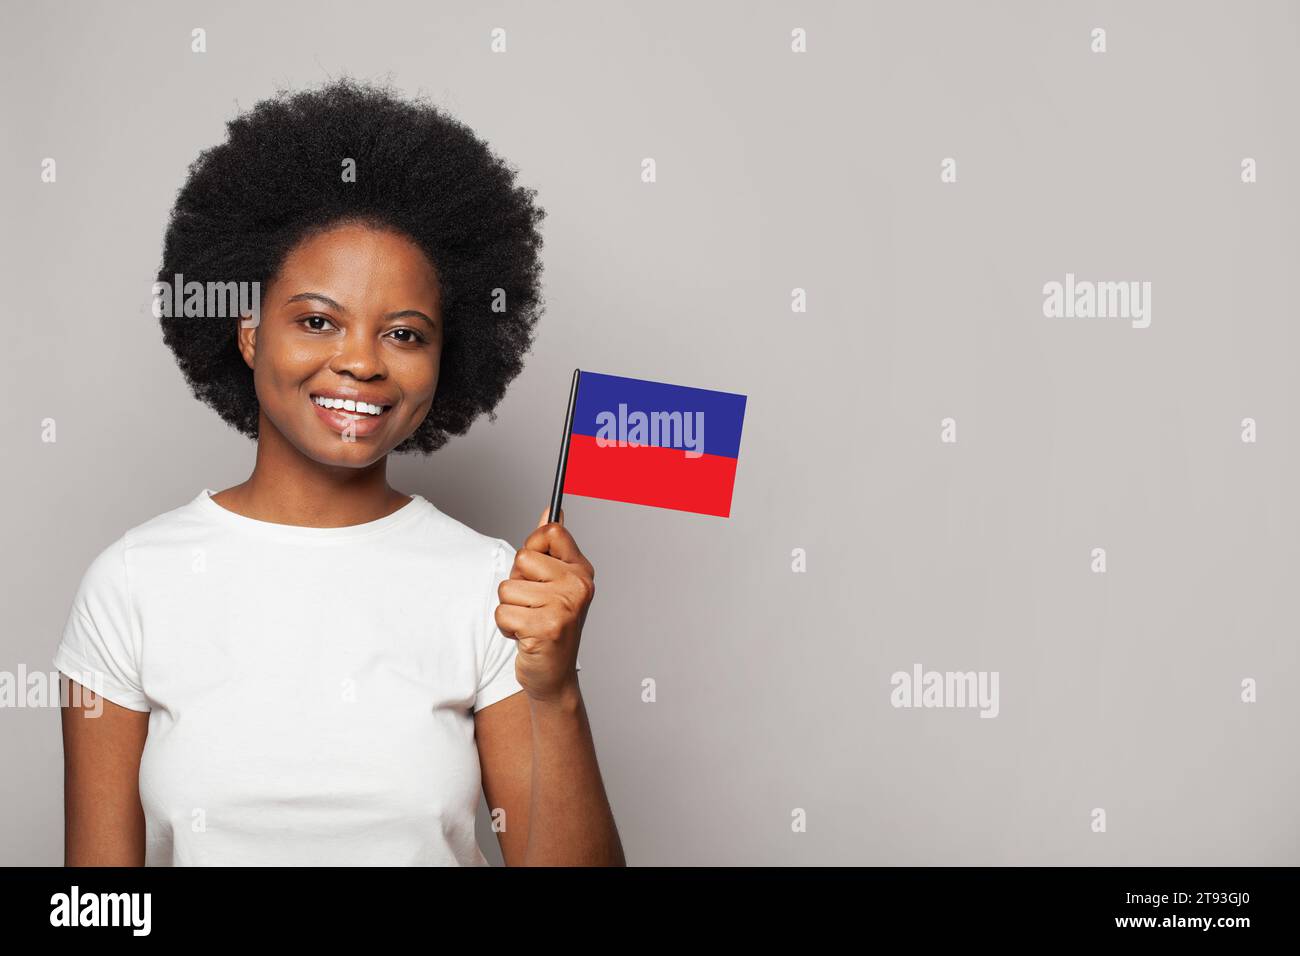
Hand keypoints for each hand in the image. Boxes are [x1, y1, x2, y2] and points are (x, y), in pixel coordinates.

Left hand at [494, 506, 594, 704]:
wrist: (554, 677)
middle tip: (533, 604)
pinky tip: (525, 636)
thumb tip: (552, 510)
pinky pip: (503, 612)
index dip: (533, 548)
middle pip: (523, 558)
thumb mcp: (555, 583)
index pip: (551, 531)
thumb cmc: (550, 626)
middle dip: (517, 582)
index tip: (536, 571)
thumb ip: (551, 547)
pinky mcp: (546, 628)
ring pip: (508, 587)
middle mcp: (578, 585)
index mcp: (581, 570)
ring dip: (510, 608)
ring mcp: (565, 607)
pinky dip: (506, 627)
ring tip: (529, 622)